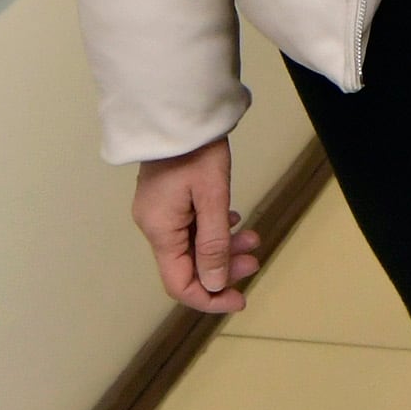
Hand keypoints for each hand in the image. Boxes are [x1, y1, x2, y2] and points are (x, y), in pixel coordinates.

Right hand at [132, 140, 263, 311]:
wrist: (181, 110)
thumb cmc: (198, 151)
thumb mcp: (213, 198)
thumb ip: (214, 244)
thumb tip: (214, 285)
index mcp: (161, 230)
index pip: (179, 283)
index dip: (209, 298)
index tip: (239, 299)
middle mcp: (155, 226)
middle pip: (188, 265)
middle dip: (224, 268)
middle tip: (255, 260)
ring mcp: (159, 212)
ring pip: (193, 245)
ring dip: (223, 247)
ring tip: (253, 238)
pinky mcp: (167, 199)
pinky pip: (190, 227)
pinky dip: (213, 229)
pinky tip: (233, 220)